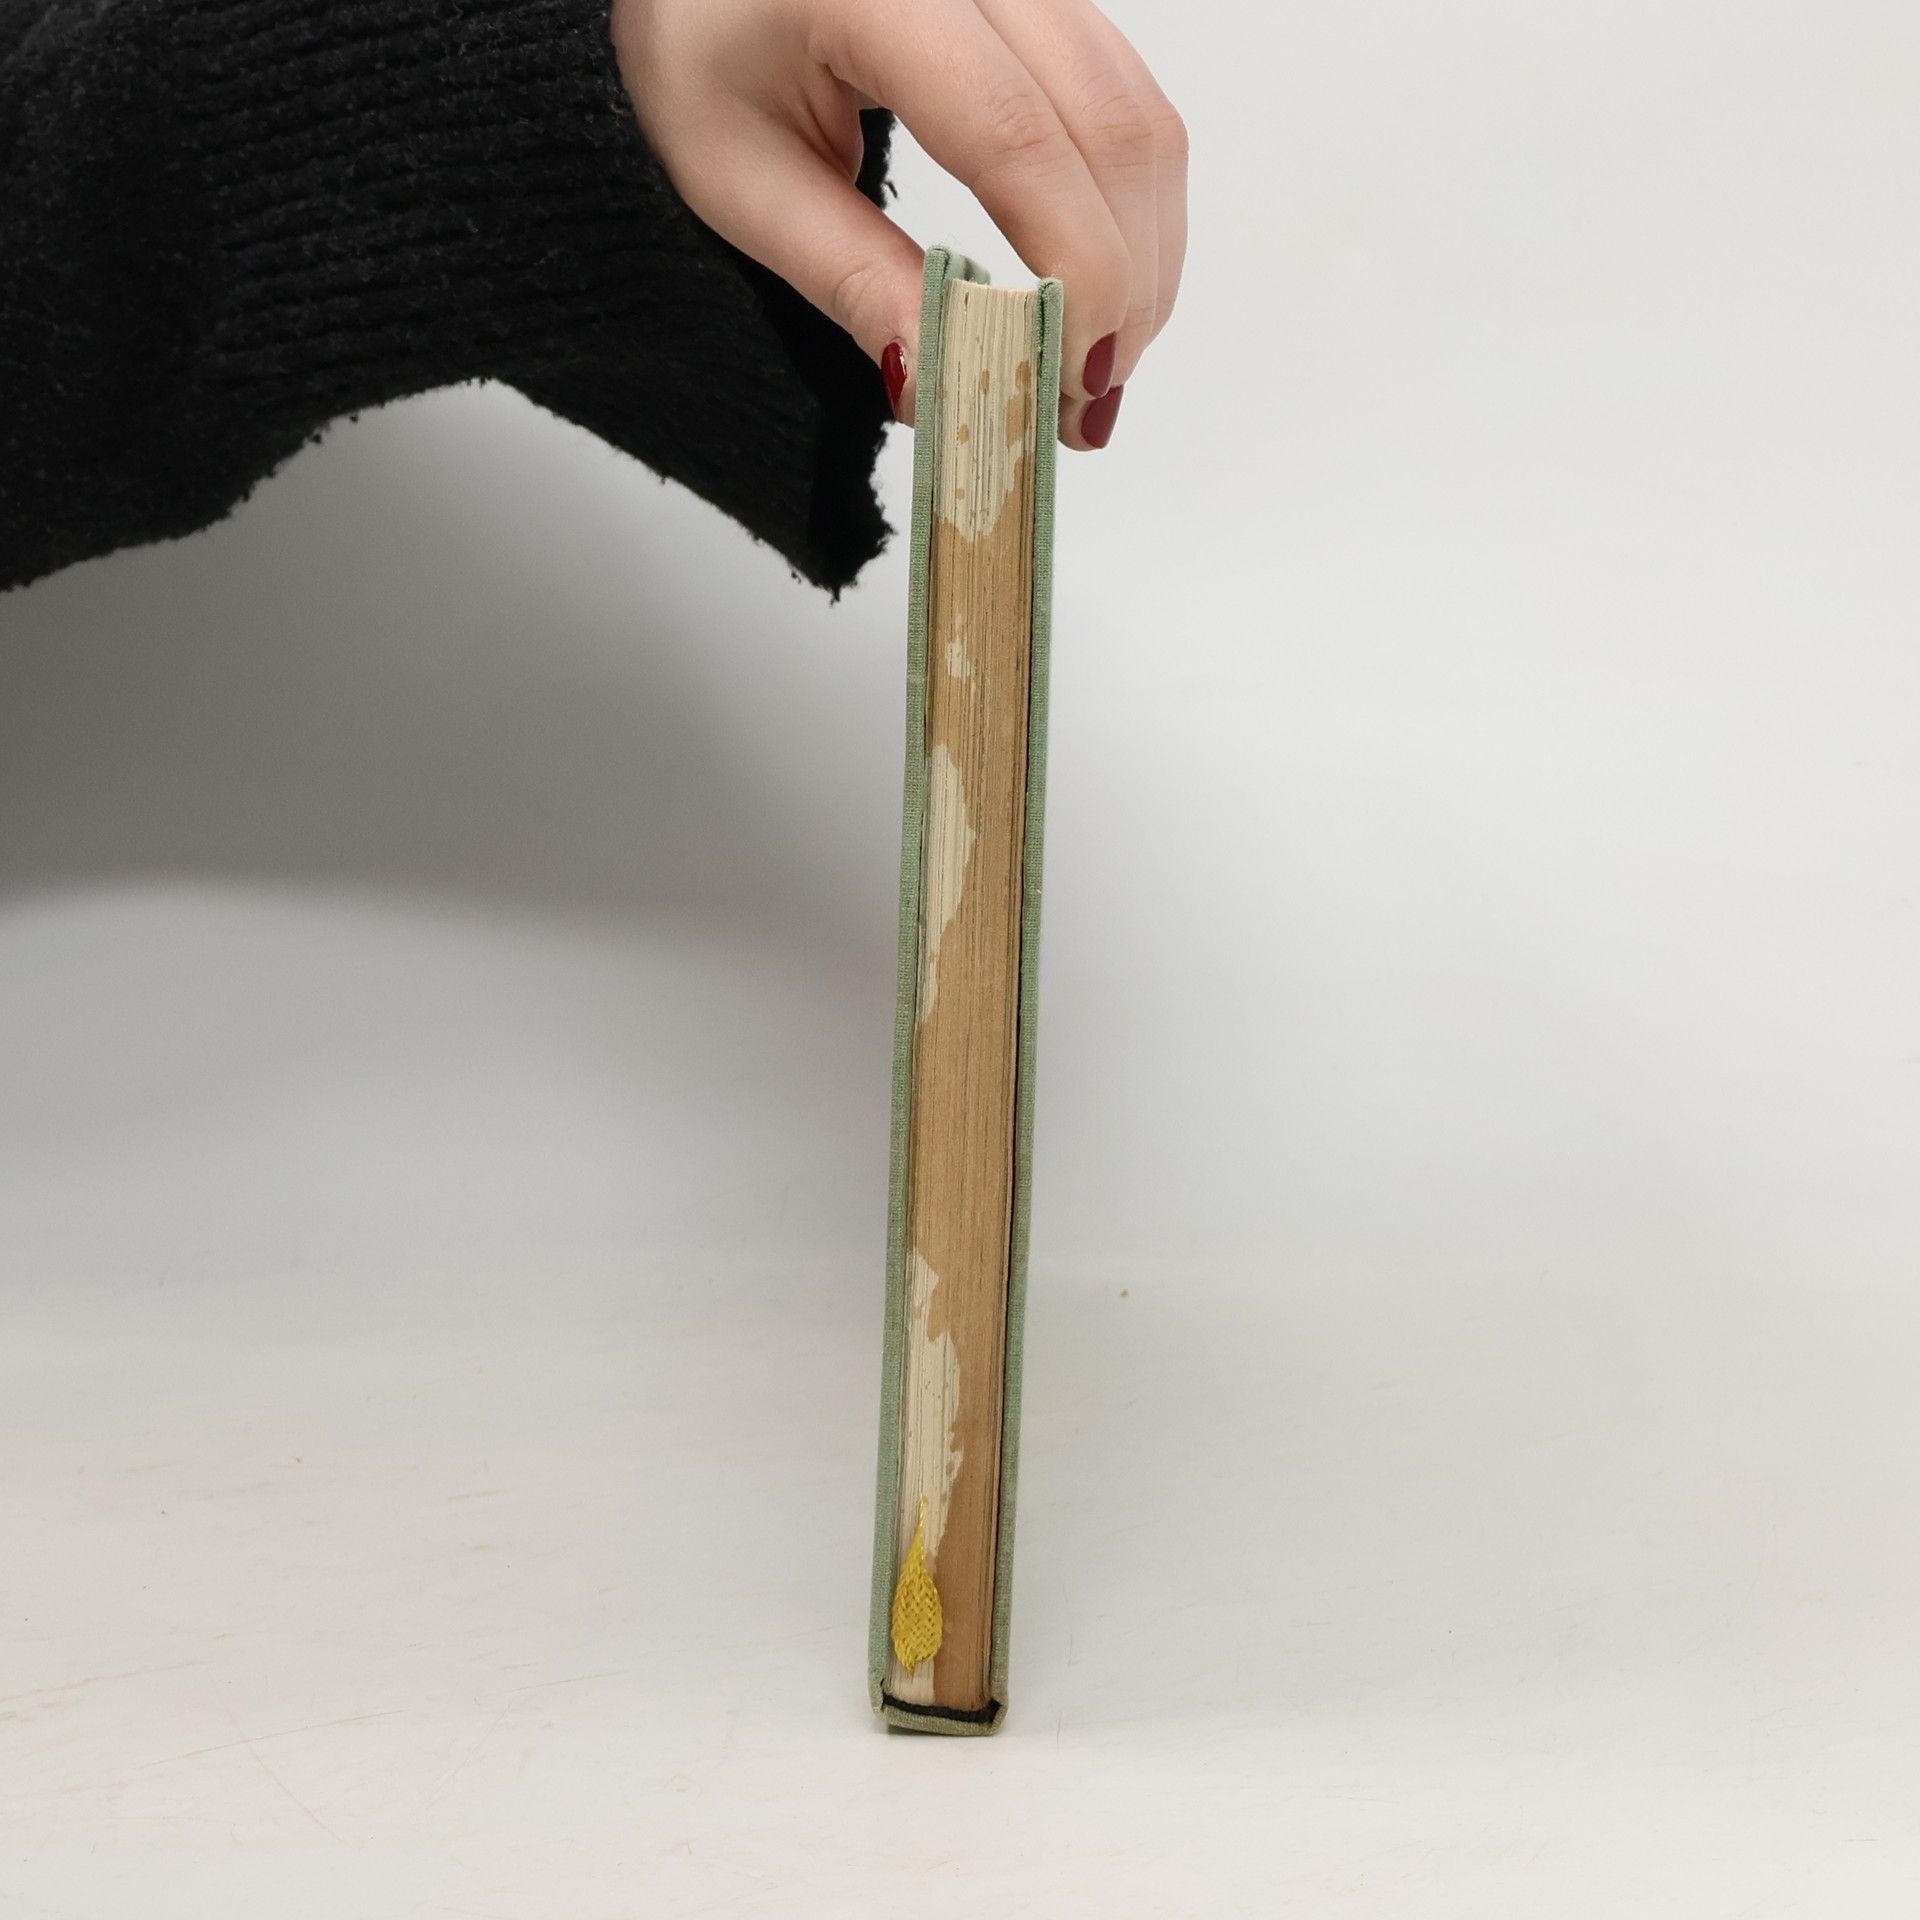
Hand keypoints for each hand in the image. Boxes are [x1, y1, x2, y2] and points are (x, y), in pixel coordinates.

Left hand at [610, 0, 1186, 448]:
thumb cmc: (700, 51)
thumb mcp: (741, 179)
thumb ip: (850, 278)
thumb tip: (944, 390)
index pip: (1012, 135)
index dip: (1069, 266)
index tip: (1072, 378)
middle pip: (1106, 123)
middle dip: (1122, 281)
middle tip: (1087, 401)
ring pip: (1140, 111)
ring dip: (1142, 251)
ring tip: (1095, 358)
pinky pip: (1128, 96)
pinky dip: (1129, 205)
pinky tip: (1101, 283)